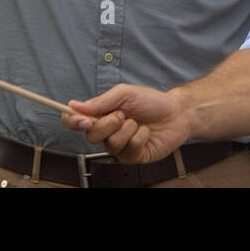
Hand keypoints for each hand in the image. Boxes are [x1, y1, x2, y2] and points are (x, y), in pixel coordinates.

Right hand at [62, 83, 192, 163]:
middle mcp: (107, 133)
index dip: (73, 122)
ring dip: (129, 129)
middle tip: (124, 114)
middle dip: (110, 123)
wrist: (176, 112)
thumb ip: (101, 101)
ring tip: (139, 122)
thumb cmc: (151, 102)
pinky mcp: (132, 157)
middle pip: (91, 136)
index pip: (75, 121)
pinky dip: (140, 137)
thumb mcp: (125, 94)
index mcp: (101, 115)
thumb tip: (74, 105)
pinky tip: (146, 132)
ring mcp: (119, 147)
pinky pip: (129, 149)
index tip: (84, 119)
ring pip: (112, 143)